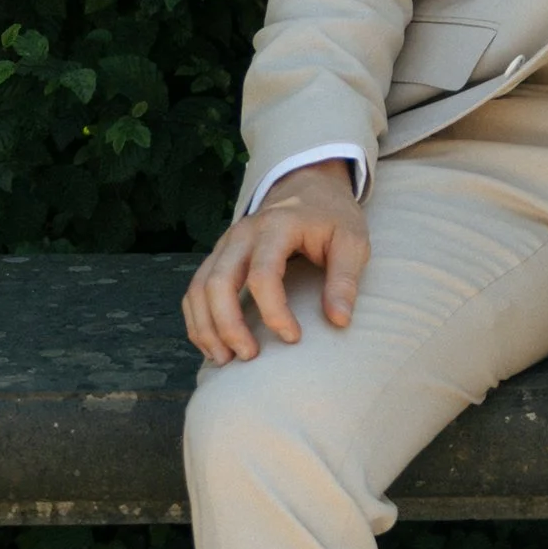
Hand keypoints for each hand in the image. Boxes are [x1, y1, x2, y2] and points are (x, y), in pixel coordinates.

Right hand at [182, 160, 369, 364]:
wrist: (308, 187)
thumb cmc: (332, 217)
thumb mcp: (352, 241)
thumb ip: (345, 279)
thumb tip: (339, 321)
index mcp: (277, 226)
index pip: (263, 274)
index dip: (274, 311)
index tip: (294, 338)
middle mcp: (242, 234)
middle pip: (218, 282)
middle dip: (228, 325)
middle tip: (249, 356)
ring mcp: (226, 244)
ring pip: (199, 288)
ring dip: (206, 328)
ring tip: (225, 361)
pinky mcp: (218, 256)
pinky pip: (195, 290)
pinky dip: (198, 320)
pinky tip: (214, 345)